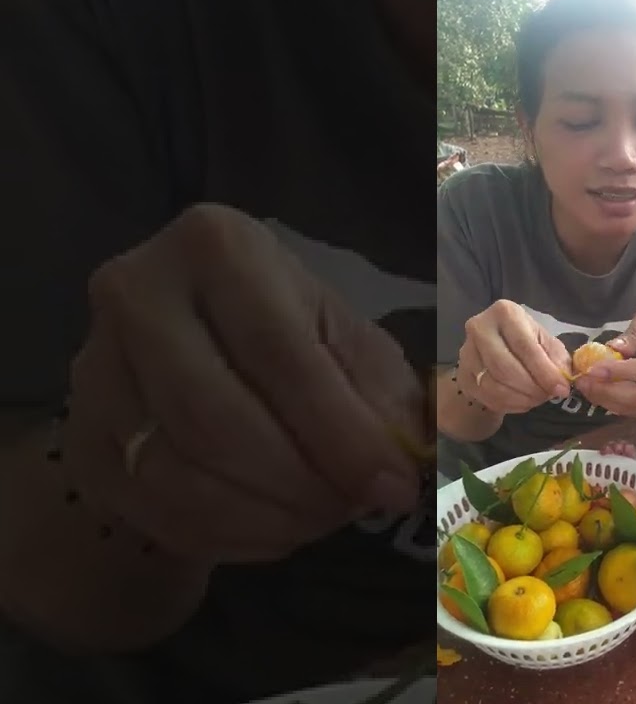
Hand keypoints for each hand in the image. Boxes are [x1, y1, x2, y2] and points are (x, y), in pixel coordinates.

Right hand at [62, 204, 424, 564]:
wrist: (195, 345)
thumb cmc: (288, 330)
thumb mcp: (345, 336)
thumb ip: (380, 391)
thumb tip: (405, 461)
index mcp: (217, 248)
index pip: (278, 353)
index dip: (340, 433)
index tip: (390, 486)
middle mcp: (137, 295)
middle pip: (215, 420)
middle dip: (300, 484)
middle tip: (353, 508)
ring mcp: (93, 371)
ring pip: (177, 476)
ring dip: (266, 517)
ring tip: (321, 518)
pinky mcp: (80, 441)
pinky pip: (156, 511)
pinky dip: (230, 536)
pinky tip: (276, 529)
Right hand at [455, 300, 571, 413]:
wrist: (497, 346)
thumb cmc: (526, 340)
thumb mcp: (546, 341)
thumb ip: (556, 359)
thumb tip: (563, 381)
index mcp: (505, 313)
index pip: (524, 346)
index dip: (544, 372)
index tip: (561, 389)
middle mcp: (480, 328)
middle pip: (505, 367)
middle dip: (531, 388)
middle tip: (548, 396)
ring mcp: (466, 352)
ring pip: (493, 385)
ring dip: (520, 398)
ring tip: (537, 399)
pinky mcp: (462, 374)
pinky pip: (486, 397)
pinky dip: (509, 405)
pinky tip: (522, 402)